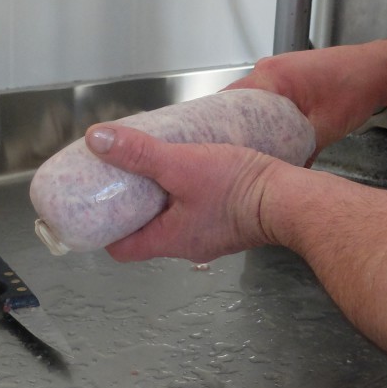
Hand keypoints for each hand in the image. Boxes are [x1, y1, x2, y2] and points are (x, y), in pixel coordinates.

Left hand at [84, 124, 285, 262]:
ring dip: (161, 197)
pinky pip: (197, 210)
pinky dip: (186, 193)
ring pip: (172, 220)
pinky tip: (190, 168)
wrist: (290, 199)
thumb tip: (97, 140)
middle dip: (131, 205)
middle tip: (121, 176)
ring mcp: (209, 236)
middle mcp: (187, 245)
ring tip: (154, 166)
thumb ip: (139, 152)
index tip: (96, 203)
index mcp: (168, 241)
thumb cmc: (238, 189)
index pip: (121, 248)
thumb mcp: (181, 164)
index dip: (104, 228)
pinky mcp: (229, 222)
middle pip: (145, 232)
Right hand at [225, 45, 385, 153]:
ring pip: (250, 102)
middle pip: (234, 103)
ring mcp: (276, 71)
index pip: (227, 103)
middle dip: (233, 130)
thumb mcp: (324, 129)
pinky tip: (269, 135)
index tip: (216, 150)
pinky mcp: (286, 77)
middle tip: (231, 156)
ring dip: (250, 124)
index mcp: (271, 76)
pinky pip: (264, 98)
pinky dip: (264, 116)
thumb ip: (298, 152)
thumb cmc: (354, 88)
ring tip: (249, 149)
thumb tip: (282, 175)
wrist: (376, 71)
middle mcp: (268, 69)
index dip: (218, 128)